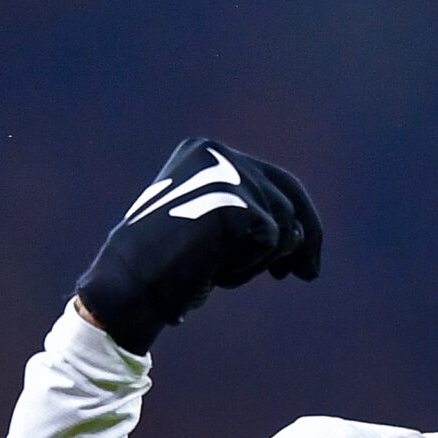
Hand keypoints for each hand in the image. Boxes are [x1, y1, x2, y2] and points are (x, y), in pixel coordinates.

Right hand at [74, 136, 322, 353]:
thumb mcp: (213, 234)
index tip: (303, 259)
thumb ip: (250, 221)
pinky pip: (271, 241)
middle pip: (288, 194)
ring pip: (282, 223)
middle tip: (308, 275)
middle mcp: (217, 152)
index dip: (296, 219)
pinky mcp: (234, 201)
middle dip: (306, 236)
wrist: (129, 285)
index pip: (272, 180)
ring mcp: (225, 173)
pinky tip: (214, 272)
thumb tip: (300, 235)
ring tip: (217, 272)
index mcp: (205, 152)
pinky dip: (248, 266)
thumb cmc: (165, 268)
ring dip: (258, 260)